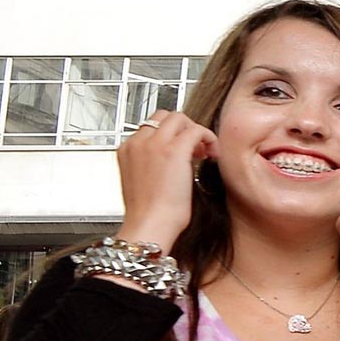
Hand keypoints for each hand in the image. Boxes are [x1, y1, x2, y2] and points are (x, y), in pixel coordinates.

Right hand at [115, 110, 217, 251]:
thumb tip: (172, 160)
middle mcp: (138, 142)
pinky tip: (212, 155)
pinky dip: (209, 138)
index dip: (171, 135)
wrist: (149, 224)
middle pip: (164, 116)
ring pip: (179, 118)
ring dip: (195, 131)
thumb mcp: (142, 181)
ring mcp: (154, 144)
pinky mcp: (173, 150)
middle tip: (196, 149)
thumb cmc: (149, 213)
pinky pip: (196, 130)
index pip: (151, 126)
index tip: (185, 150)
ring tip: (205, 152)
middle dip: (183, 128)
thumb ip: (152, 164)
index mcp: (127, 149)